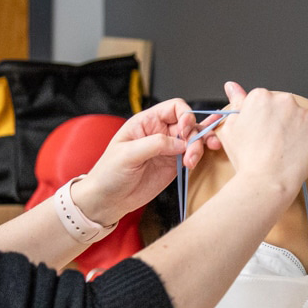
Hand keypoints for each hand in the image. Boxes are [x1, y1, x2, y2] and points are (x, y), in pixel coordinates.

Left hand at [73, 99, 196, 223]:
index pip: (175, 107)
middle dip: (195, 135)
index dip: (185, 115)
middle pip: (189, 124)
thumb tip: (181, 142)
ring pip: (194, 140)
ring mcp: (168, 149)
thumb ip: (155, 144)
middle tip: (191, 153)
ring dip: (200, 148)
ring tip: (192, 162)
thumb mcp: (128, 154)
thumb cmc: (109, 173)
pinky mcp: (173, 165)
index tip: (184, 131)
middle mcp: (160, 132)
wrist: (108, 200)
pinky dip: (199, 157)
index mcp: (146, 122)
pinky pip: (192, 156)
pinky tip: (199, 160)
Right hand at [201, 82, 307, 194]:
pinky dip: (305, 139)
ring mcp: (302, 113)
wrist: (268, 181)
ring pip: (297, 117)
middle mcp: (283, 99)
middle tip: (269, 142)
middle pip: (280, 106)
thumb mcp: (231, 129)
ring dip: (291, 128)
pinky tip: (293, 151)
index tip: (258, 132)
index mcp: (260, 97)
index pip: (261, 101)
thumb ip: (235, 103)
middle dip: (276, 120)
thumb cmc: (248, 159)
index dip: (259, 119)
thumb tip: (232, 86)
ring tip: (281, 149)